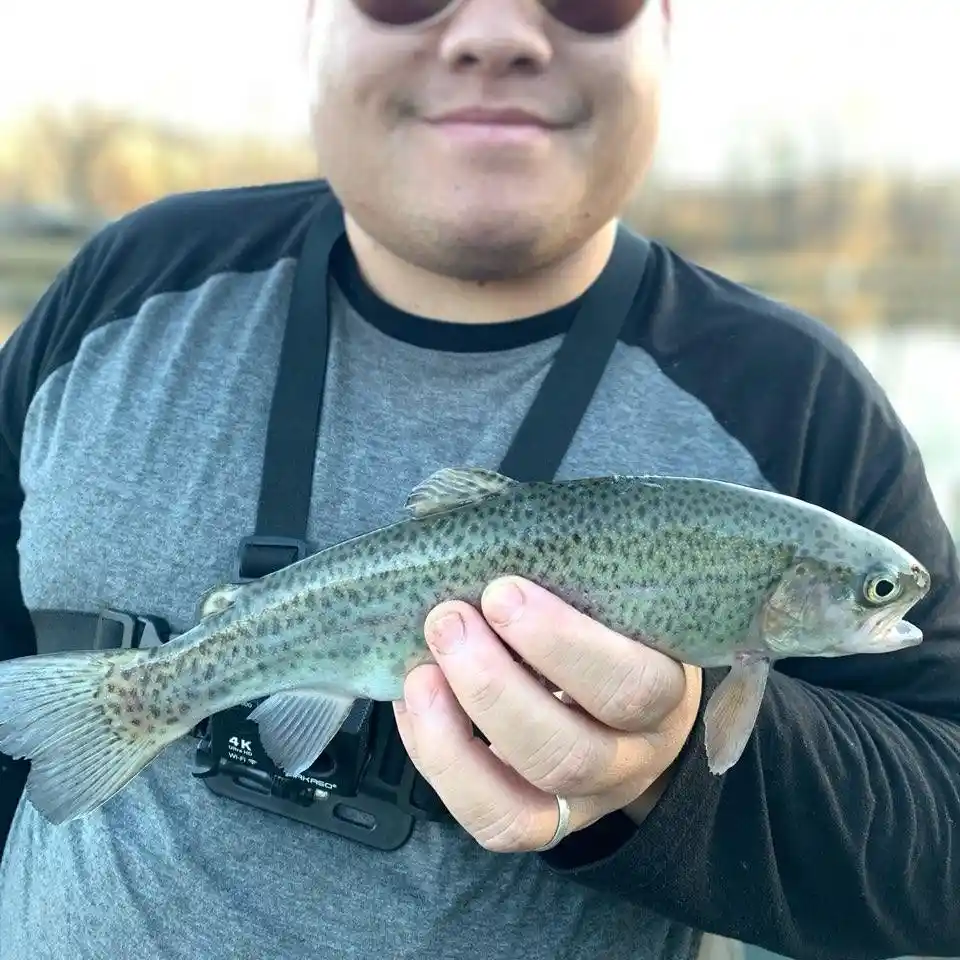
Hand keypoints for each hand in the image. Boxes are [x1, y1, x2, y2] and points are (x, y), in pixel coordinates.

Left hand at [393, 576, 702, 852]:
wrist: (627, 686)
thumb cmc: (604, 616)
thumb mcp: (602, 584)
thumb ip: (554, 556)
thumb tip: (460, 512)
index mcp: (664, 685)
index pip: (632, 684)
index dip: (561, 645)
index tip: (501, 590)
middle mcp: (635, 752)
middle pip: (571, 752)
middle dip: (493, 687)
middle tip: (448, 621)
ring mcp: (590, 797)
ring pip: (529, 797)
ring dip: (456, 734)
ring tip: (419, 670)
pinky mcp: (545, 822)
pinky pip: (493, 818)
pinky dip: (441, 763)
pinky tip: (415, 705)